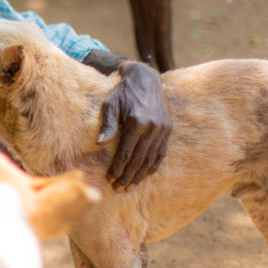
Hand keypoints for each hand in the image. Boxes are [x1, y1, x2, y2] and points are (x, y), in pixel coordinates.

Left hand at [97, 61, 171, 189]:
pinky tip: (145, 175)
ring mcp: (162, 129)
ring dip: (141, 175)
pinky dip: (154, 166)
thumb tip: (100, 143)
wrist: (145, 79)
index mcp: (137, 122)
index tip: (110, 179)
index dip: (118, 168)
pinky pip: (161, 152)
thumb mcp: (111, 104)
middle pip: (139, 160)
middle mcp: (152, 127)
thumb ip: (108, 124)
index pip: (126, 153)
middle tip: (119, 188)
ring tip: (131, 187)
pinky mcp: (167, 129)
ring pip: (151, 159)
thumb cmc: (123, 92)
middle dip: (128, 176)